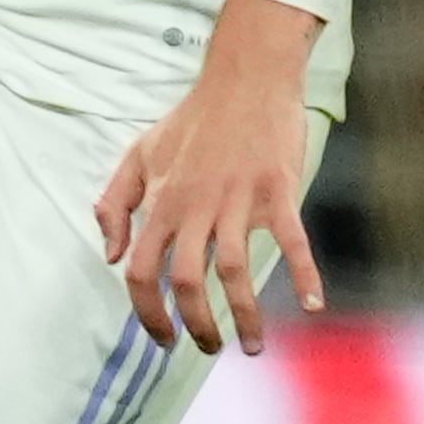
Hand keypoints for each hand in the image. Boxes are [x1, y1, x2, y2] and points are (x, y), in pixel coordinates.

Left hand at [96, 0, 326, 354]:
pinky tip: (312, 305)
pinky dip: (304, 275)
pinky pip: (292, 240)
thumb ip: (116, 203)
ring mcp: (238, 199)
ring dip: (245, 316)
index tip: (162, 339)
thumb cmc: (193, 119)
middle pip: (187, 281)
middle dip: (197, 325)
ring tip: (252, 346)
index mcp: (161, 202)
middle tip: (209, 347)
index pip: (141, 270)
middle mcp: (195, 205)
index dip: (147, 312)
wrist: (246, 76)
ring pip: (235, 271)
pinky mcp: (277, 189)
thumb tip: (110, 255)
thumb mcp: (140, 154)